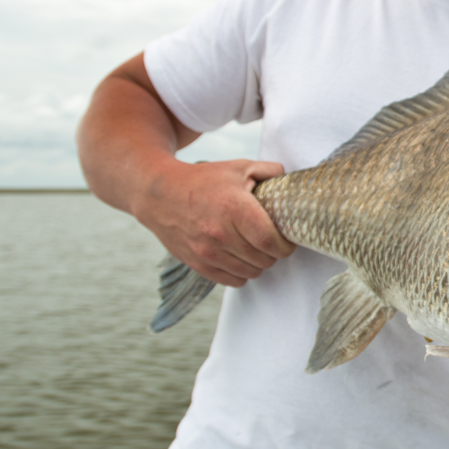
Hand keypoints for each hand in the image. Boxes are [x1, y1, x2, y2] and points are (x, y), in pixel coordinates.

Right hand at [133, 158, 294, 286]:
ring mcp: (207, 252)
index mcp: (234, 208)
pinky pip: (233, 281)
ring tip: (256, 249)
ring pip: (251, 272)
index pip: (270, 242)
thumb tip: (290, 181)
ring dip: (259, 263)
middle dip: (274, 253)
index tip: (287, 240)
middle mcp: (220, 234)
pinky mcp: (198, 264)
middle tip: (272, 242)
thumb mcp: (238, 167)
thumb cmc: (204, 180)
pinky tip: (240, 258)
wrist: (159, 195)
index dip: (285, 245)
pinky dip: (242, 273)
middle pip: (264, 259)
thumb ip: (269, 170)